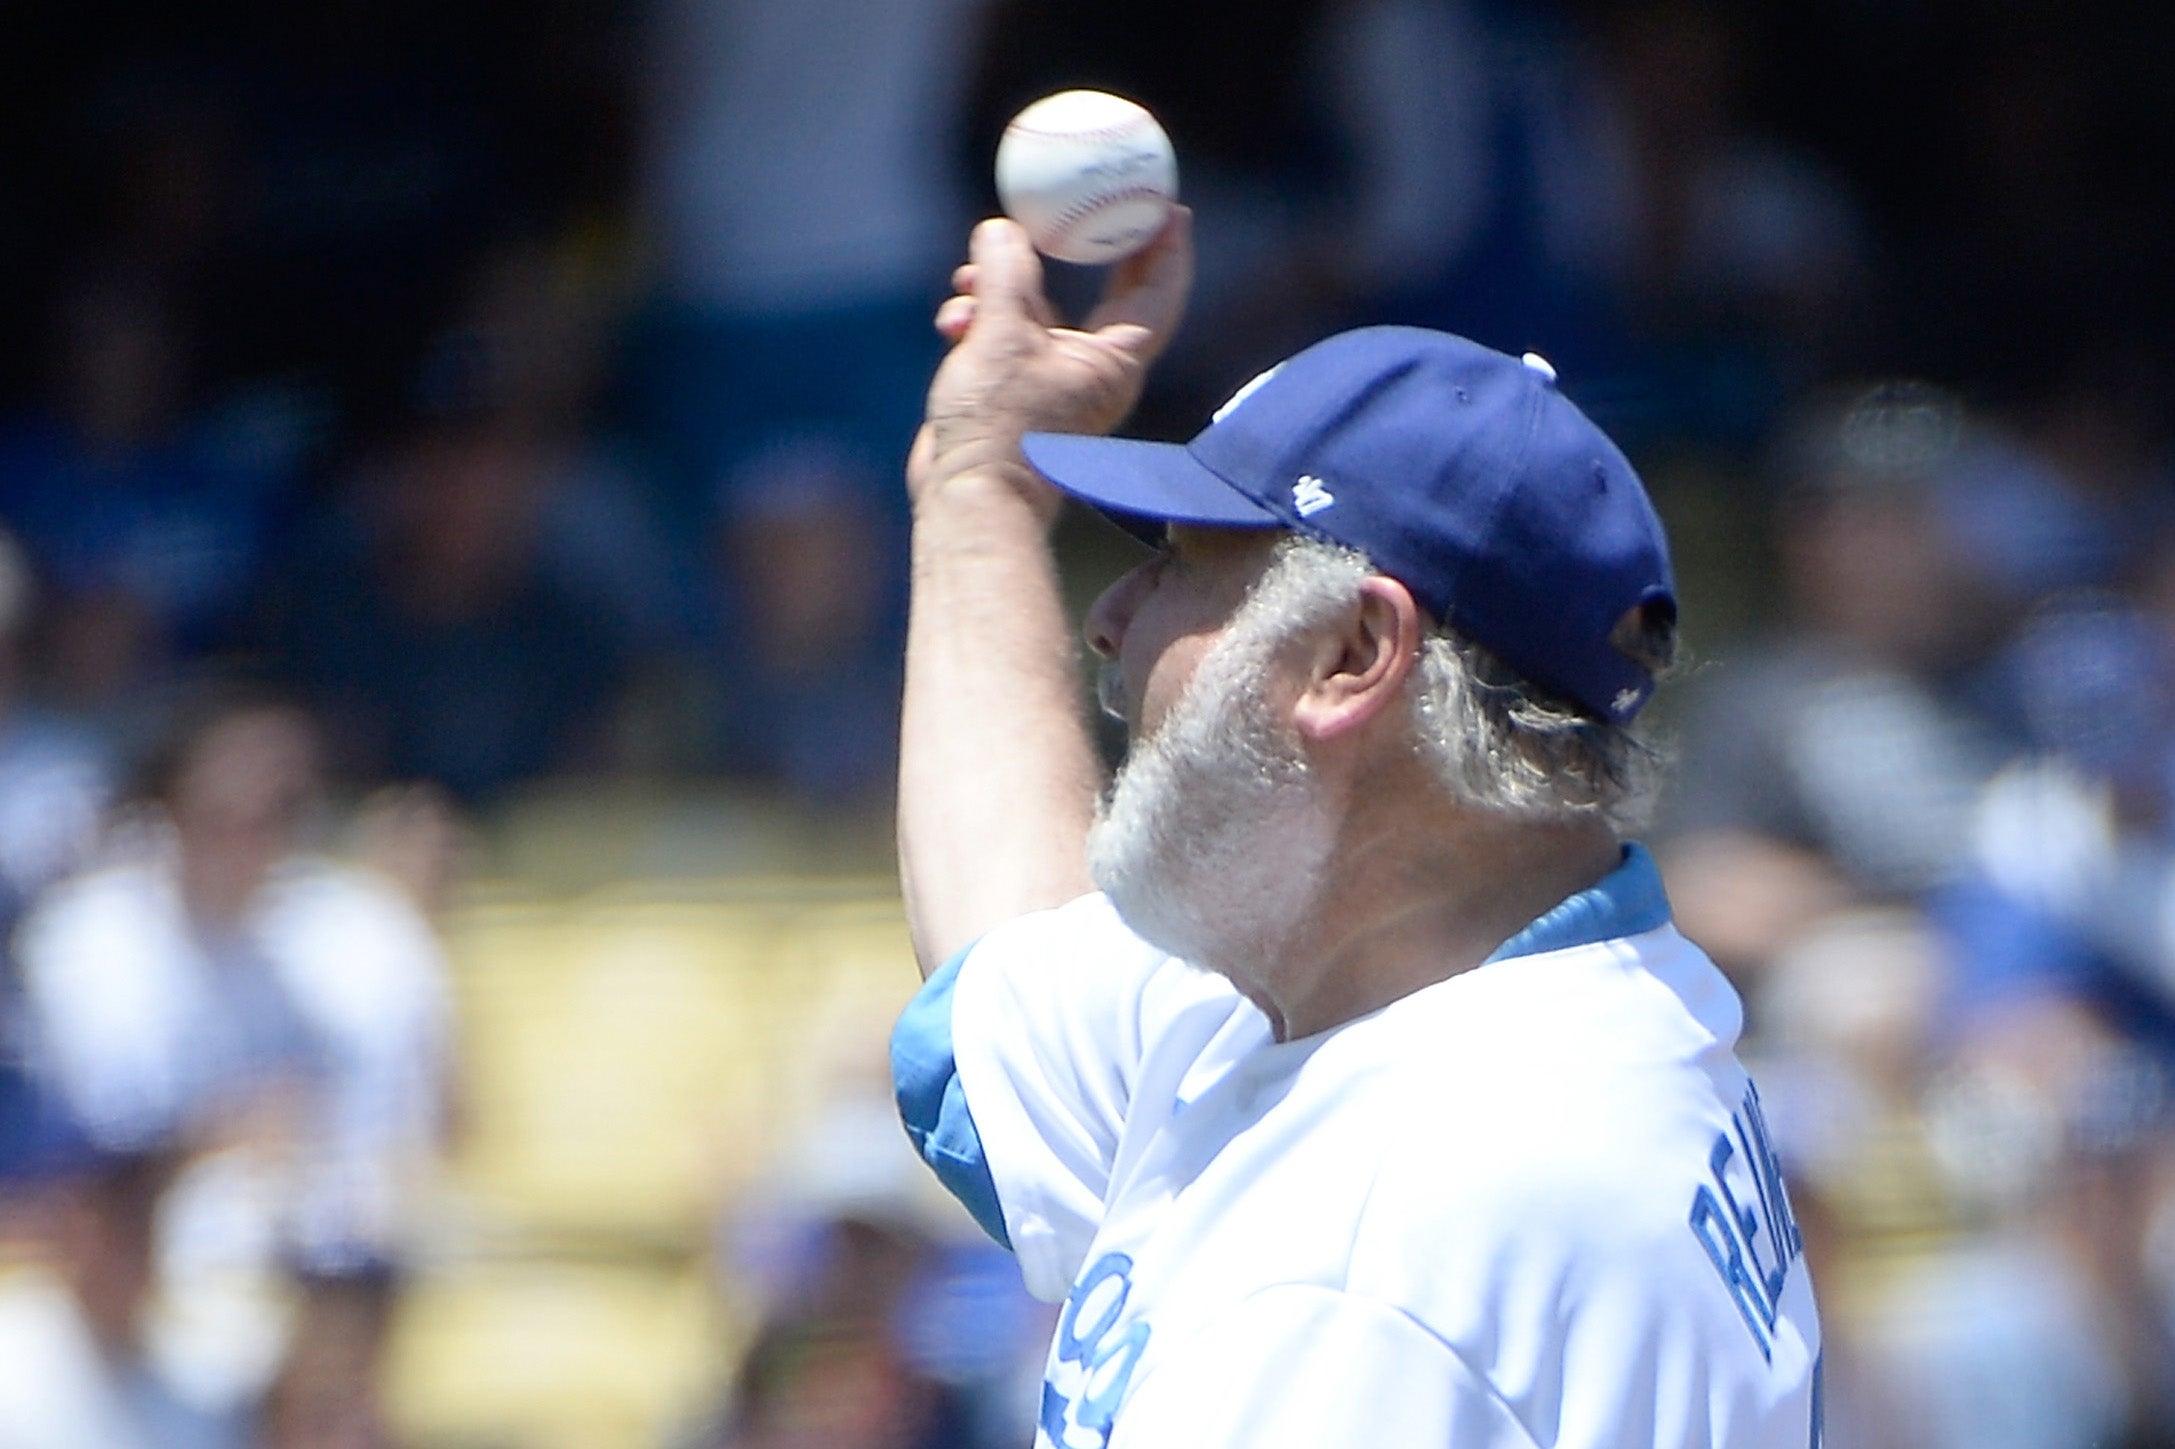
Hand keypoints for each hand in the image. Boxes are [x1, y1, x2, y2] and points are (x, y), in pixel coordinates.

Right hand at [910, 209, 1191, 516]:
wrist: (967, 496)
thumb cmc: (998, 426)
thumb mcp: (1001, 331)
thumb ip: (1005, 271)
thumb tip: (1002, 229)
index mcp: (1114, 362)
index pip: (1160, 294)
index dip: (1167, 246)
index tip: (1168, 205)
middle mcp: (1093, 370)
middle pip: (1109, 293)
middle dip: (1093, 246)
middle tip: (1092, 200)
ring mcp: (1054, 380)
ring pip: (1040, 311)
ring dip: (1002, 286)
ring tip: (967, 276)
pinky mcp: (1016, 390)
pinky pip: (1005, 336)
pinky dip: (979, 320)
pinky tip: (951, 321)